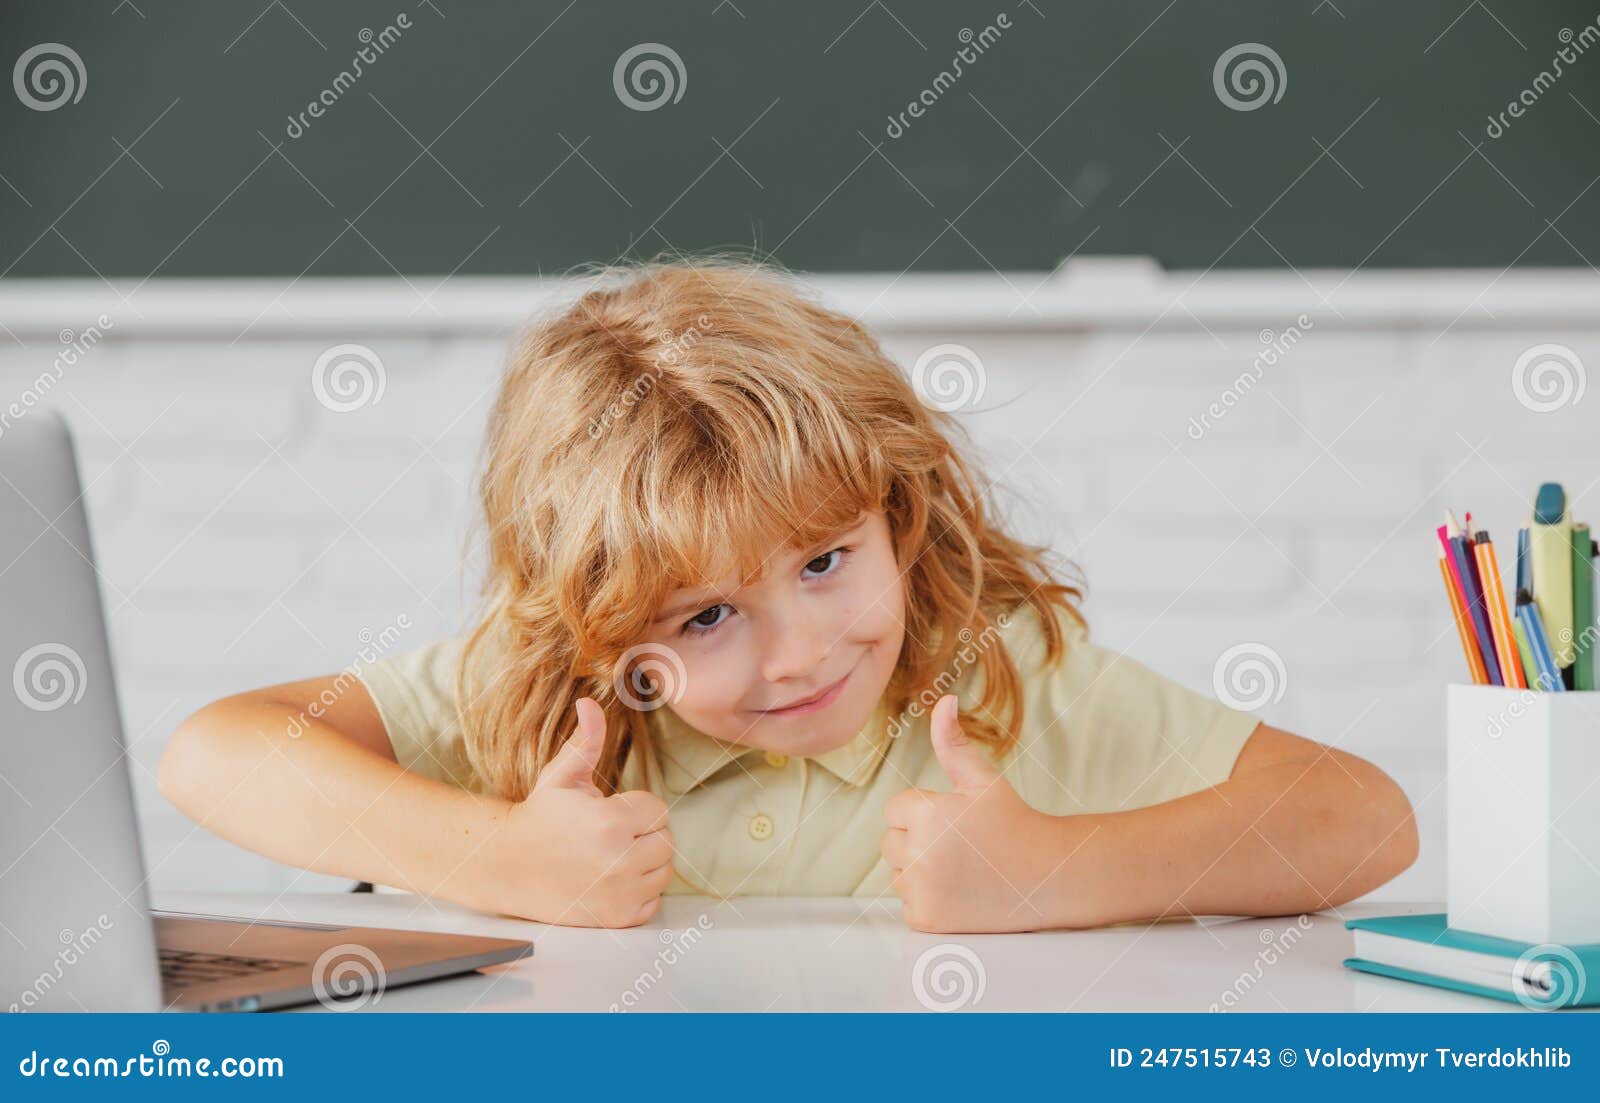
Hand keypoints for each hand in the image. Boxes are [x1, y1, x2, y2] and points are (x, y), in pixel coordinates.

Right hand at [483, 698, 673, 927]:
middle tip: (611, 834)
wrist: (507, 866)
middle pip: (666, 841)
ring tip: (611, 855)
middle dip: (643, 834)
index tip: (610, 812)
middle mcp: (620, 861)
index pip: (658, 810)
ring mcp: (620, 894)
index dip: (636, 808)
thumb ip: (587, 742)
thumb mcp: (561, 777)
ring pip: (663, 871)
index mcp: (611, 822)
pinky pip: (652, 902)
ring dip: (644, 862)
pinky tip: (610, 880)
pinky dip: (637, 893)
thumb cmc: (539, 818)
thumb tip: (592, 703)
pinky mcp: (617, 919)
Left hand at [881, 695, 1100, 932]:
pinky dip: (928, 900)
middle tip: (961, 844)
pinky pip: (907, 903)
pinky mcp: (926, 919)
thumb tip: (943, 700)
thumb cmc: (1013, 822)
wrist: (1046, 876)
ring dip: (920, 870)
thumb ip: (953, 742)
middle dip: (917, 840)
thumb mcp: (983, 779)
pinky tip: (960, 892)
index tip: (956, 820)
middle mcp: (916, 853)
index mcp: (924, 814)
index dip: (924, 812)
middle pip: (890, 842)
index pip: (895, 809)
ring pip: (897, 873)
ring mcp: (920, 890)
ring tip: (962, 867)